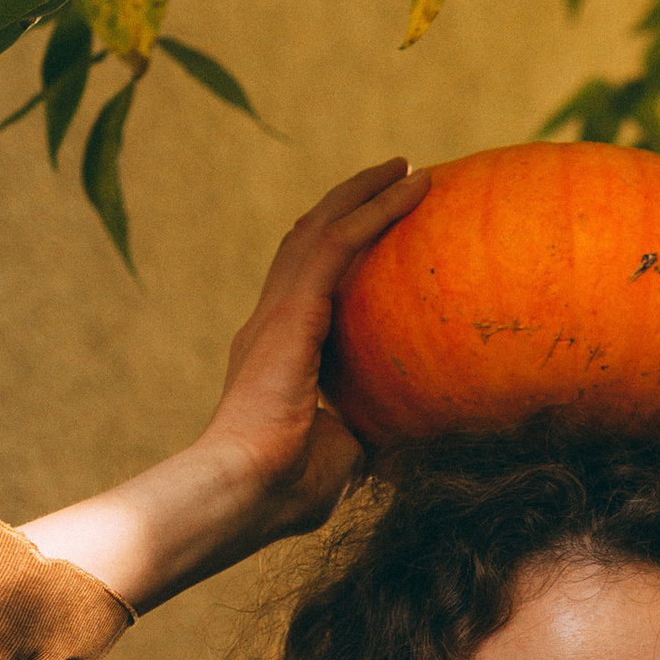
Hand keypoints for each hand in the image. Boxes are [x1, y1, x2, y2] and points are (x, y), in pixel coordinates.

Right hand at [21, 158, 425, 610]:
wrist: (247, 491)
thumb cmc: (288, 491)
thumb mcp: (342, 452)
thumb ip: (367, 429)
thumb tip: (412, 432)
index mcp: (277, 354)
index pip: (306, 286)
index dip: (338, 253)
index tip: (375, 233)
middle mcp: (270, 322)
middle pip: (309, 242)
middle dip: (349, 206)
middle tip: (394, 178)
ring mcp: (277, 312)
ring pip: (322, 229)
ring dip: (364, 193)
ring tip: (405, 168)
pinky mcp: (292, 311)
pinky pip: (339, 243)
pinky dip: (374, 209)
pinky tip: (409, 185)